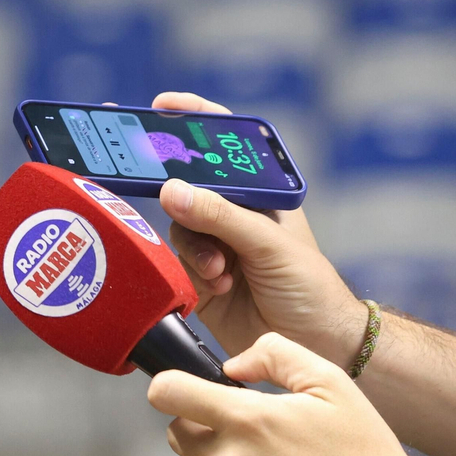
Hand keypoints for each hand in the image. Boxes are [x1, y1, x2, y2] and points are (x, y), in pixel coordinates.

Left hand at [148, 333, 455, 455]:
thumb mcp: (329, 382)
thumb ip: (274, 355)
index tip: (182, 389)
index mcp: (247, 422)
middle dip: (202, 427)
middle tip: (247, 431)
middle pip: (180, 436)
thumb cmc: (364, 453)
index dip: (170, 386)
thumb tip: (233, 364)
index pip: (168, 393)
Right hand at [150, 91, 366, 365]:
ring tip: (219, 270)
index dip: (193, 120)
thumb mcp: (270, 245)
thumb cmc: (312, 288)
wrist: (317, 349)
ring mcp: (214, 244)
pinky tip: (217, 285)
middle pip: (189, 183)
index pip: (223, 145)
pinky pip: (175, 259)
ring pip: (178, 224)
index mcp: (260, 193)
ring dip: (195, 247)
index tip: (161, 106)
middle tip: (137, 168)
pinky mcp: (197, 277)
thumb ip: (220, 216)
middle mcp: (233, 213)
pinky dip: (192, 270)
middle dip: (170, 183)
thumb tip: (170, 190)